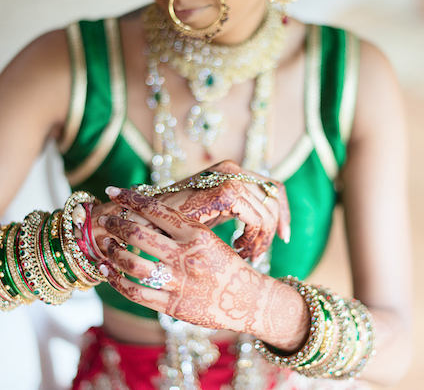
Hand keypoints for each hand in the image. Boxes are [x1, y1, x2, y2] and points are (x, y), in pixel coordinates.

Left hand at [97, 187, 308, 349]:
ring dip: (113, 253)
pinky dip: (116, 281)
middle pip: (139, 235)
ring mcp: (179, 282)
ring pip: (133, 264)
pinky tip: (107, 272)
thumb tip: (150, 211)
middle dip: (116, 225)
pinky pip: (136, 293)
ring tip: (106, 246)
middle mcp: (186, 257)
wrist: (250, 301)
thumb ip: (183, 228)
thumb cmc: (227, 266)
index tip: (113, 190)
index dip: (131, 199)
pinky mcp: (173, 306)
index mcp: (197, 235)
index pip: (157, 210)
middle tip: (106, 220)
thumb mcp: (211, 239)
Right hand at [103, 160, 290, 258]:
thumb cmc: (172, 224)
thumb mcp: (210, 217)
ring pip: (268, 210)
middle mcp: (231, 169)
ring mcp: (227, 178)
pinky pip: (256, 217)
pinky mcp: (222, 192)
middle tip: (258, 253)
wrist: (140, 221)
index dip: (283, 213)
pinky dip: (252, 237)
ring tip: (243, 253)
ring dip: (261, 238)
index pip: (274, 187)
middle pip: (275, 197)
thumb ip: (233, 215)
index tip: (283, 238)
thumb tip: (264, 231)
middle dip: (274, 229)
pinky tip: (238, 249)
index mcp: (230, 173)